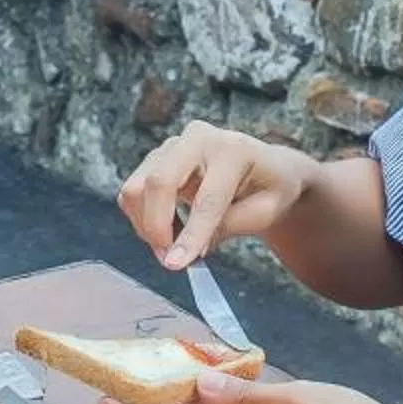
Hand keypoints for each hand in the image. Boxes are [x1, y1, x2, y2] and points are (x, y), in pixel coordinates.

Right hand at [116, 122, 314, 269]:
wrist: (265, 168)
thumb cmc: (269, 190)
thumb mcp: (264, 212)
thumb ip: (226, 227)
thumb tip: (185, 250)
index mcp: (233, 149)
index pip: (206, 198)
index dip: (190, 234)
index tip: (175, 265)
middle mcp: (198, 138)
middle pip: (158, 182)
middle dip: (157, 227)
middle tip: (170, 260)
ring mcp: (172, 145)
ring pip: (137, 188)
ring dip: (147, 226)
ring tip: (174, 247)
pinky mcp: (156, 158)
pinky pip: (133, 192)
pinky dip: (143, 219)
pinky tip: (169, 230)